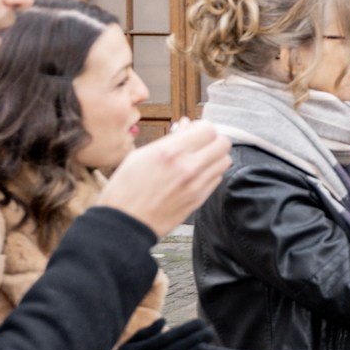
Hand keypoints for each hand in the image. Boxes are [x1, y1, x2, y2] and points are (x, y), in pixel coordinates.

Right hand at [103, 119, 230, 234]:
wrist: (125, 223)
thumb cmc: (125, 189)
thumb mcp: (140, 155)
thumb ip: (169, 139)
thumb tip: (186, 125)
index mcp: (170, 152)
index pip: (208, 129)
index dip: (202, 127)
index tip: (194, 131)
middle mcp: (188, 167)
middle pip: (223, 143)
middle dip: (212, 140)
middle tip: (200, 143)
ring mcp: (196, 185)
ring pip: (225, 161)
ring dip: (214, 156)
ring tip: (199, 159)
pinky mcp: (199, 200)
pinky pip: (218, 178)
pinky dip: (211, 173)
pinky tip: (196, 174)